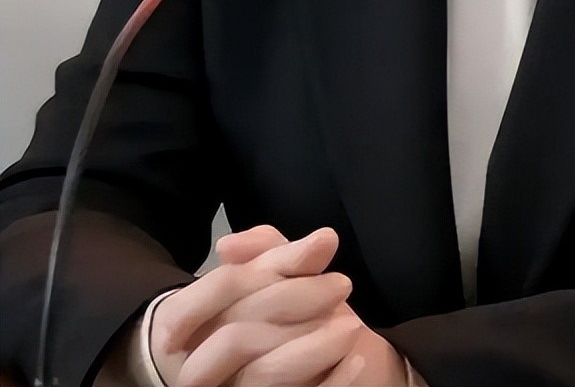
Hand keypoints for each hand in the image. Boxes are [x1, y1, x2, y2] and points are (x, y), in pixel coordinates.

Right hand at [149, 224, 406, 386]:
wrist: (284, 371)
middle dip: (298, 301)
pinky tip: (354, 359)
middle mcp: (193, 365)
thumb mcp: (267, 279)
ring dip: (315, 345)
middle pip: (238, 333)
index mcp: (183, 323)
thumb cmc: (265, 316)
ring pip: (263, 374)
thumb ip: (275, 253)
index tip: (322, 248)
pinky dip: (331, 382)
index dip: (273, 264)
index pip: (222, 286)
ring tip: (352, 325)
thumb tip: (306, 237)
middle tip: (342, 284)